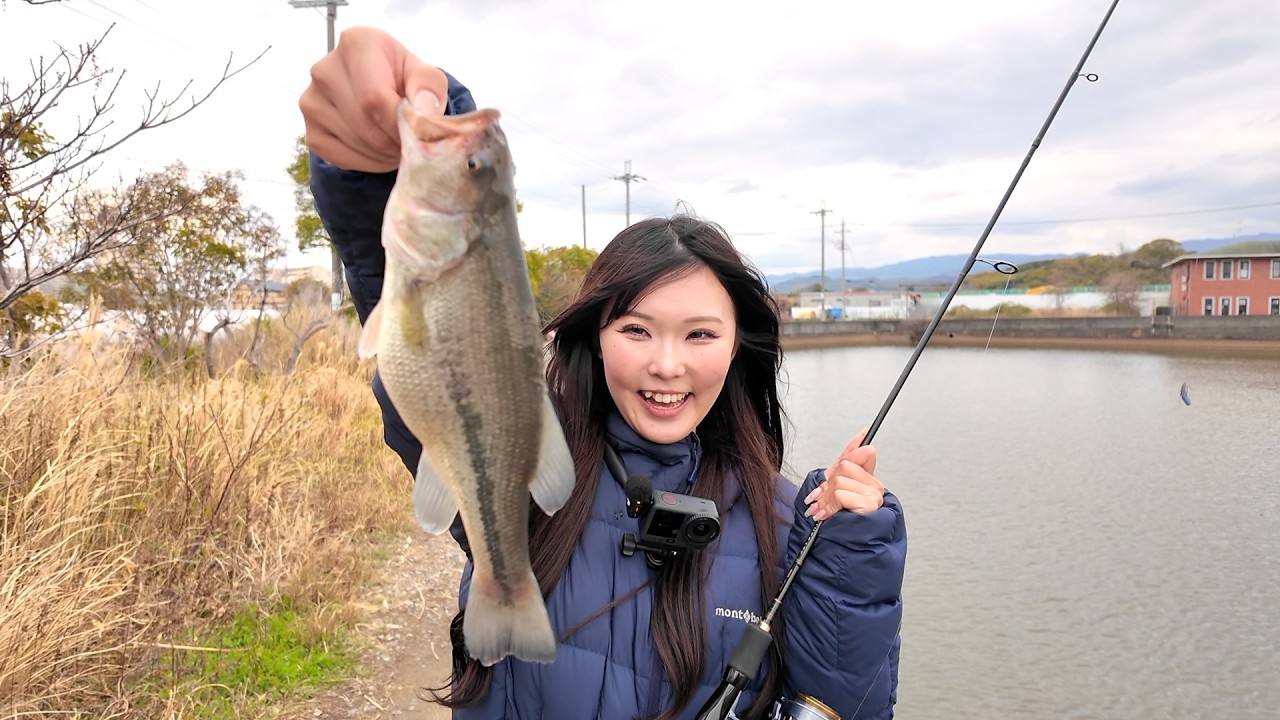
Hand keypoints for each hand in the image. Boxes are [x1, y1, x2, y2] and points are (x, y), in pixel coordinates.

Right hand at [298, 27, 448, 171]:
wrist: (380, 89)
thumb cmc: (402, 79)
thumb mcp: (424, 75)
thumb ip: (428, 88)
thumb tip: (423, 111)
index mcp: (356, 44)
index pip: (373, 97)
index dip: (398, 124)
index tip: (416, 134)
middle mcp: (325, 69)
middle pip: (364, 123)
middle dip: (393, 142)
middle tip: (410, 144)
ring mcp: (312, 100)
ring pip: (354, 142)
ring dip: (383, 154)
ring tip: (396, 144)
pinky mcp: (310, 130)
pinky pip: (340, 157)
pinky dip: (367, 163)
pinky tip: (379, 152)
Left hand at [804, 428, 885, 520]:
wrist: (843, 557)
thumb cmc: (837, 529)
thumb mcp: (833, 497)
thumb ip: (837, 475)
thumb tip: (841, 457)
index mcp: (867, 483)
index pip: (866, 454)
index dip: (858, 445)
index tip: (863, 432)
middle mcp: (875, 488)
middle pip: (845, 465)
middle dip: (827, 484)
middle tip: (821, 502)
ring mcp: (875, 496)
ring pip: (840, 479)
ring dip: (825, 498)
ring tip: (822, 513)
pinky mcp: (870, 506)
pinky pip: (841, 493)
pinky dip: (829, 505)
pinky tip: (827, 516)